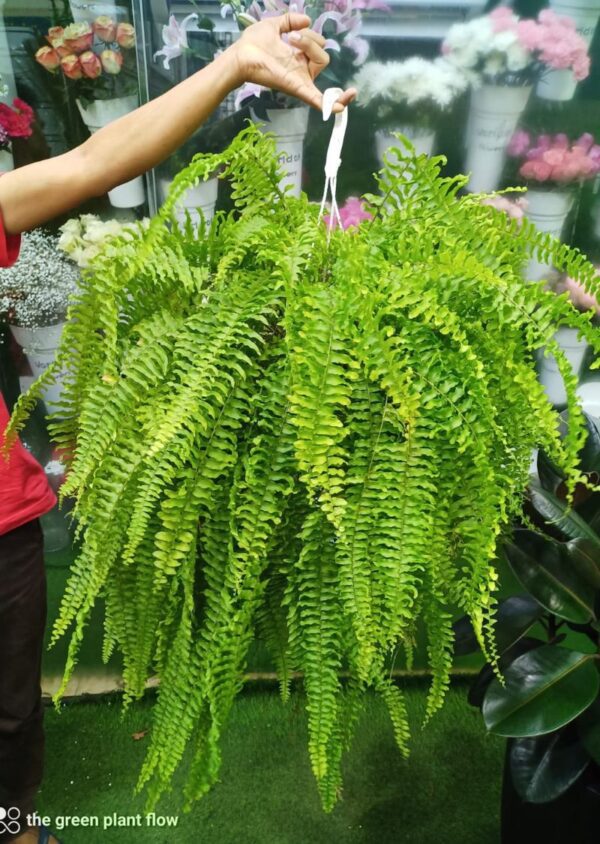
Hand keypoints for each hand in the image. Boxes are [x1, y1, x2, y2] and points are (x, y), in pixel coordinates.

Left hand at [228, 13, 355, 112]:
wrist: (240, 55)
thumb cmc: (253, 43)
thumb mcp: (274, 25)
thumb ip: (290, 20)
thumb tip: (307, 20)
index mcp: (299, 58)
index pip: (319, 45)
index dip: (310, 34)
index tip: (293, 31)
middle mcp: (302, 70)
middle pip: (323, 54)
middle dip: (311, 39)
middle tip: (292, 37)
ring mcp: (301, 80)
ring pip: (322, 61)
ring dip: (309, 44)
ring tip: (291, 41)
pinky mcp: (296, 87)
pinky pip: (317, 99)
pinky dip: (331, 105)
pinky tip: (340, 108)